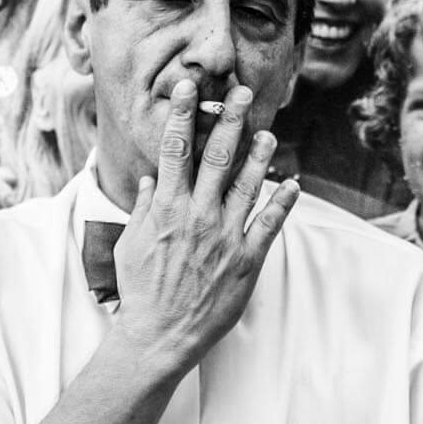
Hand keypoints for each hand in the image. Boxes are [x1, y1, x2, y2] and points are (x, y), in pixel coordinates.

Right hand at [111, 81, 298, 376]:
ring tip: (269, 132)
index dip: (184, 115)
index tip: (190, 88)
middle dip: (230, 121)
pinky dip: (282, 203)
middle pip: (217, 157)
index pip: (176, 150)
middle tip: (243, 94)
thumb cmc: (140, 291)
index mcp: (166, 207)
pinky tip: (292, 185)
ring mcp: (224, 237)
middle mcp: (197, 215)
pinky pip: (269, 225)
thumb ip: (142, 207)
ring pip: (247, 185)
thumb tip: (149, 178)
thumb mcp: (130, 244)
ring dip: (260, 155)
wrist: (158, 335)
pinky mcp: (246, 260)